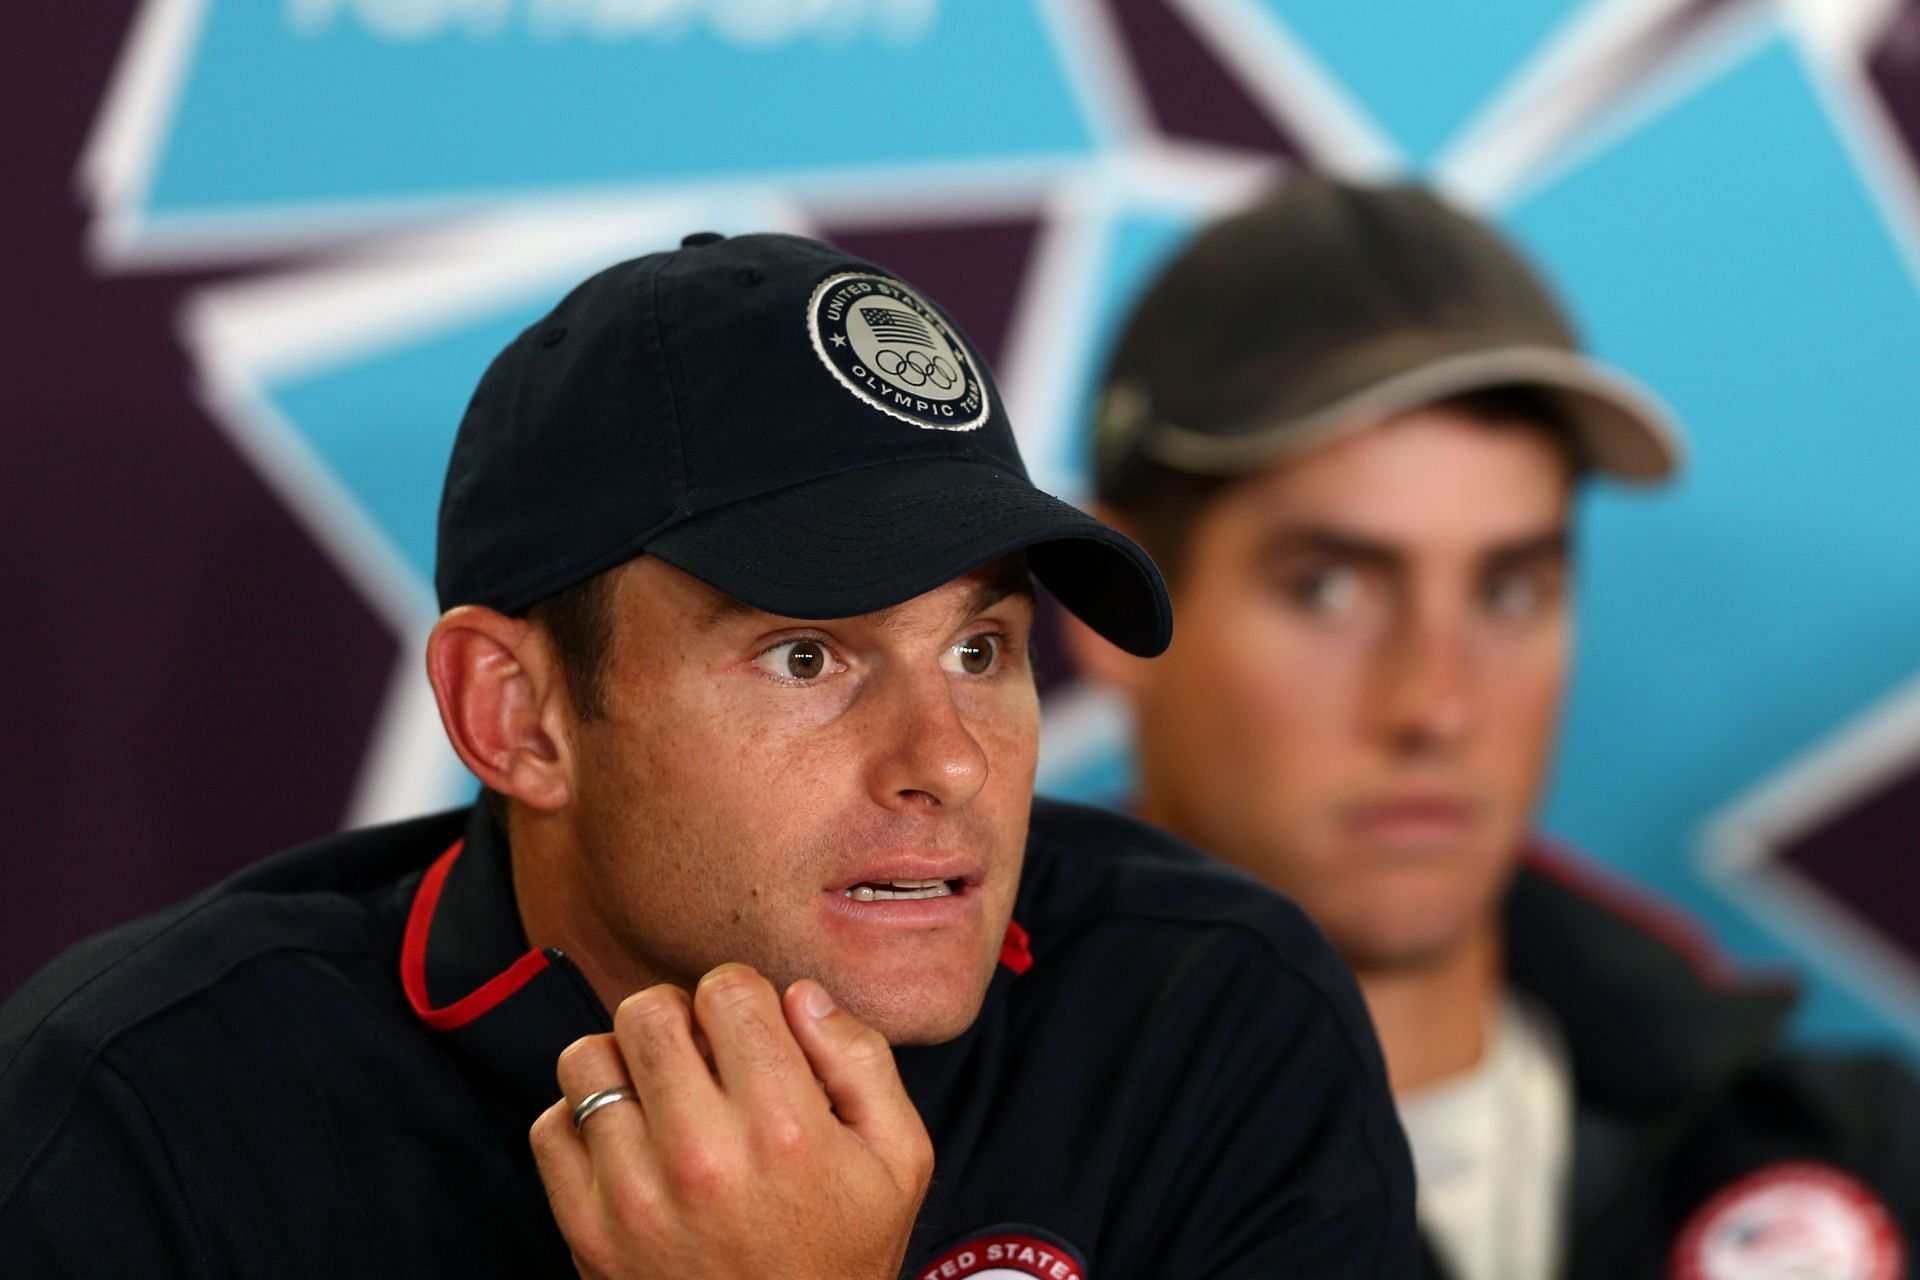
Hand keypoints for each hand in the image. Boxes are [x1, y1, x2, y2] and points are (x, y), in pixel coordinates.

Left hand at [530, 963, 934, 1279]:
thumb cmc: (843, 1252)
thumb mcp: (899, 1158)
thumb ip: (862, 1060)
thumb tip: (801, 995)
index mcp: (785, 1128)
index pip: (726, 990)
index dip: (741, 999)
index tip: (750, 1035)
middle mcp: (703, 1156)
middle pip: (647, 1010)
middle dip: (679, 1018)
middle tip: (702, 1057)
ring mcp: (635, 1197)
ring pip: (588, 1059)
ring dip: (624, 1064)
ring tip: (661, 1096)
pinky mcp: (588, 1233)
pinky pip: (551, 1128)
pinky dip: (583, 1122)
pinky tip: (630, 1141)